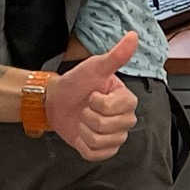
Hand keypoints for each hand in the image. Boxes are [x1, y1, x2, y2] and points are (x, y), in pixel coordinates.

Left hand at [43, 32, 142, 158]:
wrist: (57, 100)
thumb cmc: (76, 82)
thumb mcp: (95, 67)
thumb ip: (116, 55)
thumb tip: (133, 36)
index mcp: (127, 100)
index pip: (117, 108)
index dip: (99, 103)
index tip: (92, 94)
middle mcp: (125, 119)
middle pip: (109, 127)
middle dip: (89, 117)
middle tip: (85, 107)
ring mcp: (115, 136)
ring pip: (102, 141)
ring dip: (84, 130)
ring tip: (82, 119)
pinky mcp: (102, 150)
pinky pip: (96, 154)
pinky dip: (84, 145)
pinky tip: (82, 134)